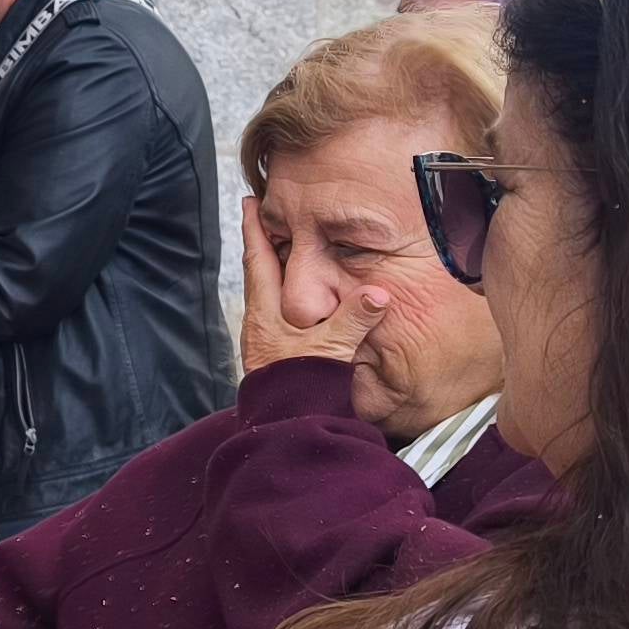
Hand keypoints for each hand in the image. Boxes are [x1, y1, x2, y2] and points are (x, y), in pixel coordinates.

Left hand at [237, 198, 389, 374]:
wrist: (289, 426)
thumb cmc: (307, 387)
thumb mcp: (335, 349)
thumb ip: (356, 319)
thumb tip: (378, 293)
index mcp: (267, 314)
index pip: (259, 261)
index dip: (256, 230)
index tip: (250, 202)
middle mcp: (258, 324)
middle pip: (257, 272)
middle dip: (260, 242)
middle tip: (261, 214)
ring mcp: (261, 341)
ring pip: (263, 293)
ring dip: (269, 268)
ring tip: (277, 247)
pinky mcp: (268, 356)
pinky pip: (271, 313)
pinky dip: (277, 295)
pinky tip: (288, 298)